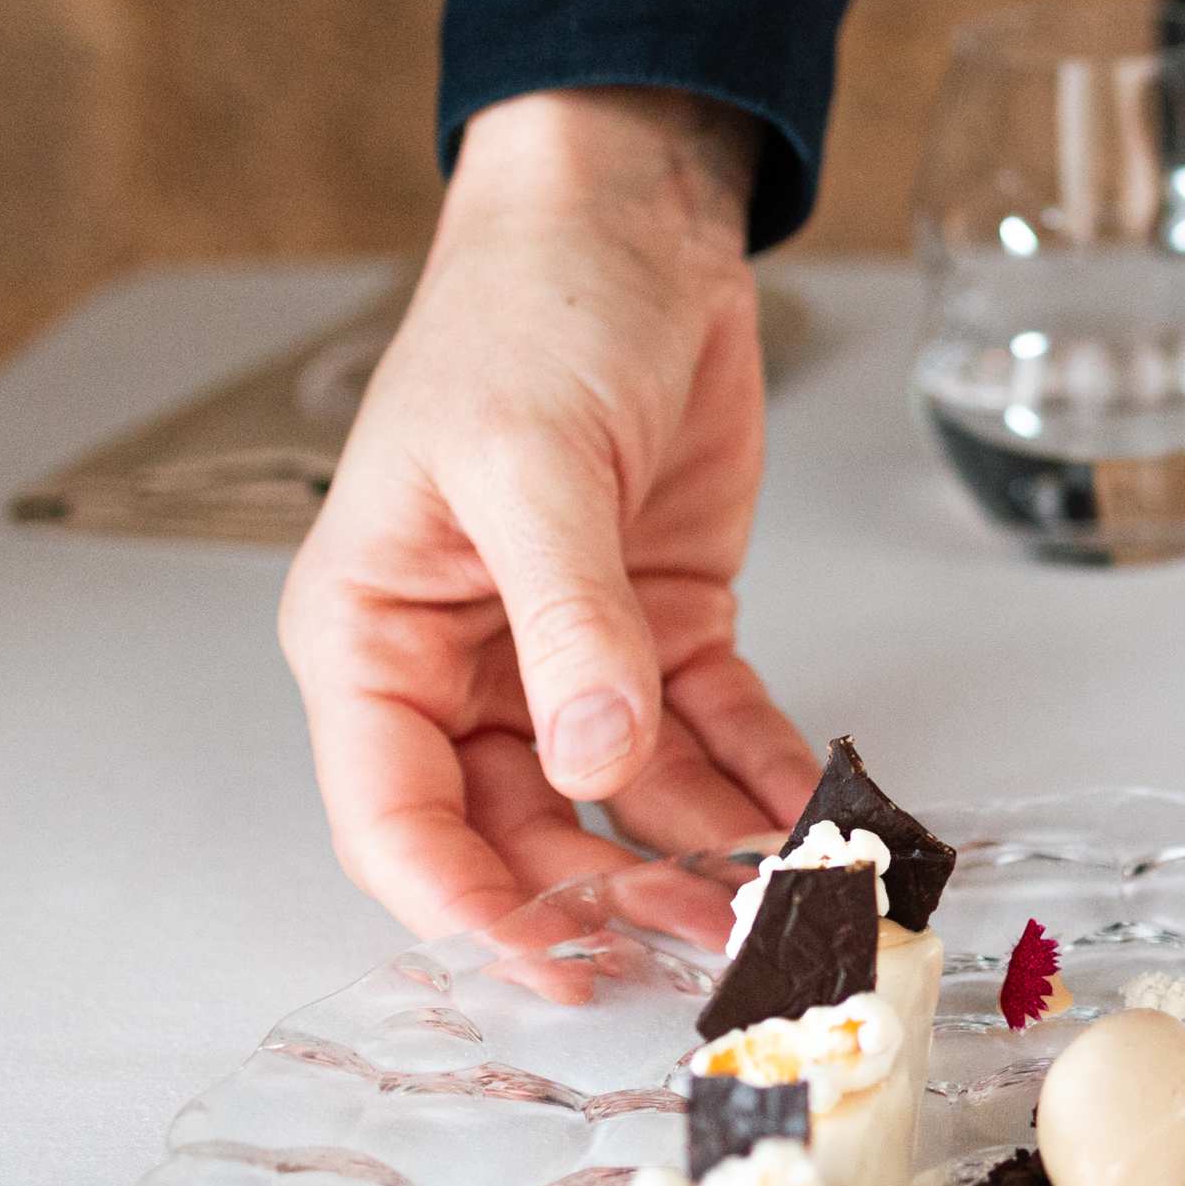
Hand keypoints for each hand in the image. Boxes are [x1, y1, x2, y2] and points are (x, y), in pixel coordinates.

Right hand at [279, 88, 821, 940]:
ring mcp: (567, 650)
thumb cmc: (529, 310)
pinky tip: (811, 813)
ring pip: (624, 798)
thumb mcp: (535, 463)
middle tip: (709, 947)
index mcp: (373, 630)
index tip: (550, 964)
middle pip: (522, 829)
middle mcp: (462, 661)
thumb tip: (592, 760)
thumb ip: (569, 621)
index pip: (395, 814)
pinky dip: (759, 776)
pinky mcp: (664, 623)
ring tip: (778, 907)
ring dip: (696, 855)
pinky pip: (709, 730)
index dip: (464, 904)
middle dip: (609, 898)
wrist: (631, 221)